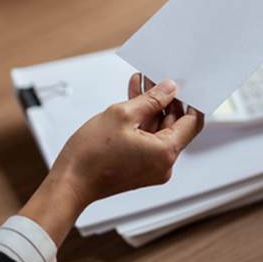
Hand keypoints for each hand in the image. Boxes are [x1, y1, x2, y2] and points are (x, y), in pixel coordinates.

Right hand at [19, 75, 203, 243]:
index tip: (183, 85)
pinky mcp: (140, 168)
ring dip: (150, 107)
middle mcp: (164, 164)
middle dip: (165, 99)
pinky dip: (142, 121)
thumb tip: (169, 89)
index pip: (193, 122)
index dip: (189, 100)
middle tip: (154, 78)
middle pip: (175, 124)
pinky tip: (132, 100)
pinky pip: (148, 139)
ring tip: (140, 83)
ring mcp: (152, 168)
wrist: (69, 183)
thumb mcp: (122, 115)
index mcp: (166, 152)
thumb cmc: (91, 155)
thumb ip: (151, 99)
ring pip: (159, 130)